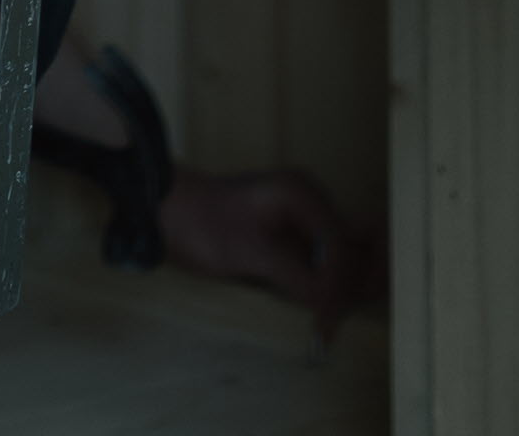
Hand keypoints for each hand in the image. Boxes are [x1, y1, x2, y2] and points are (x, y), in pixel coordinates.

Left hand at [156, 160, 387, 329]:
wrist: (166, 212)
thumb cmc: (203, 225)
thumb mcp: (250, 252)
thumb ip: (294, 275)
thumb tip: (331, 304)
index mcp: (303, 195)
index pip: (341, 246)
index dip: (338, 286)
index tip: (327, 322)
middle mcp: (312, 202)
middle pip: (352, 247)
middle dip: (352, 284)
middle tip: (335, 324)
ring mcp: (304, 218)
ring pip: (342, 256)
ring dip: (343, 287)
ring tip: (330, 323)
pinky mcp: (293, 235)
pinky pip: (323, 260)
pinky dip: (326, 285)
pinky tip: (322, 311)